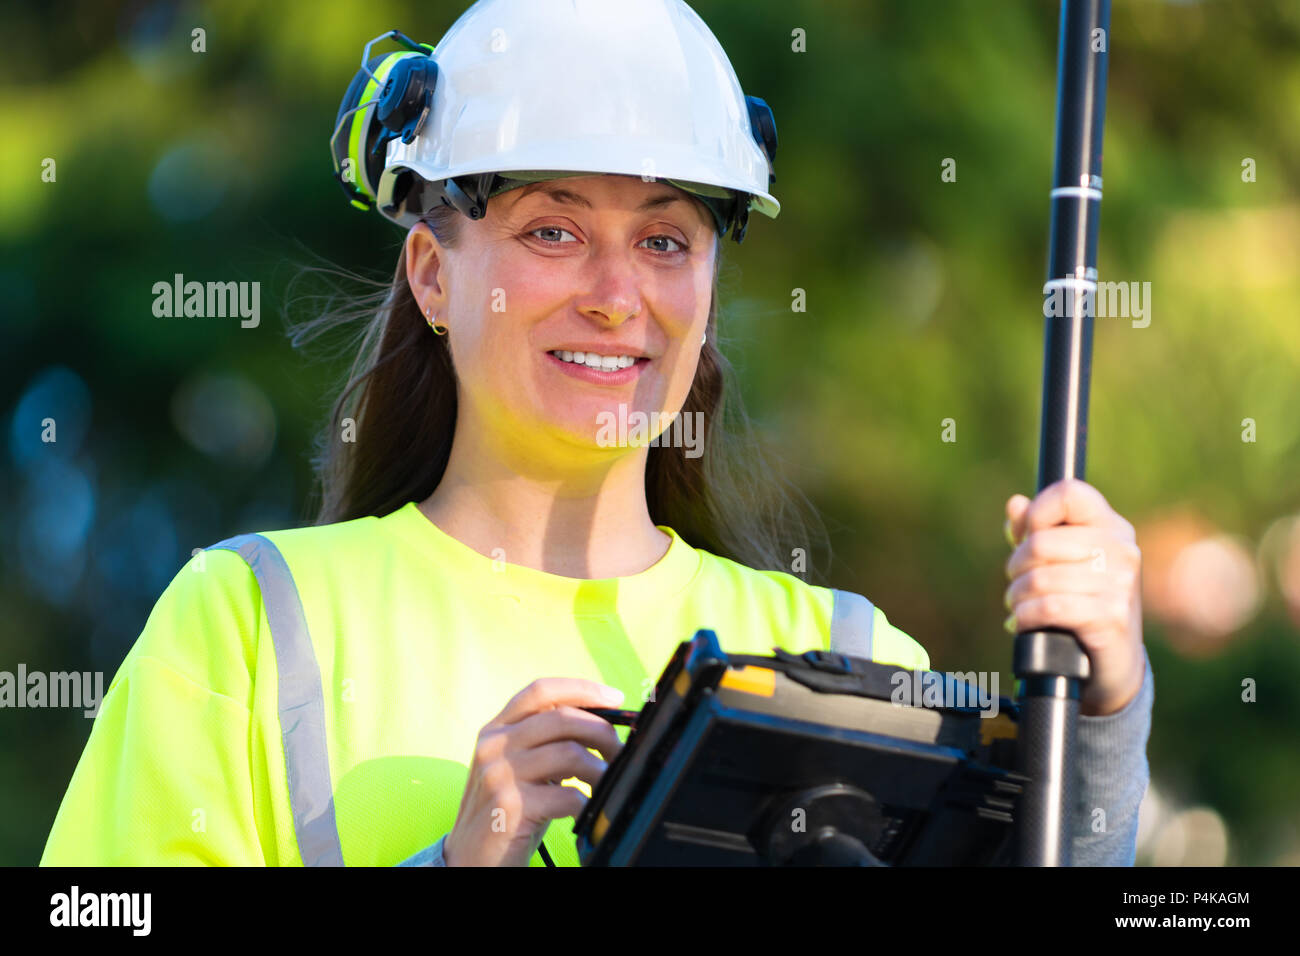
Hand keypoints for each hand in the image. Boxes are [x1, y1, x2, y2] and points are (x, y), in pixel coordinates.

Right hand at [443, 678, 624, 865]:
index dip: (582, 689)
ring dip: (600, 769)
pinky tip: (587, 810)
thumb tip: (601, 726)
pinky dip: (586, 802)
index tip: (614, 698)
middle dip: (602, 731)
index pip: (541, 690)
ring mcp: (499, 774)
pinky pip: (566, 795)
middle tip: (619, 752)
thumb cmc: (507, 813)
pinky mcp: (509, 805)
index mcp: (496, 730)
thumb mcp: (519, 769)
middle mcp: (494, 745)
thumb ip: (546, 744)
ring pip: (569, 753)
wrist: (468, 859)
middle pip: (562, 717)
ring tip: (607, 784)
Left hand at [1003, 478, 1145, 716]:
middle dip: (1016, 566)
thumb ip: (1037, 531)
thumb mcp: (1062, 563)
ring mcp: (1121, 584)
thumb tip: (1015, 505)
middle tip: (1016, 585)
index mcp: (1112, 526)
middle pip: (1041, 541)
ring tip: (1018, 605)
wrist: (1112, 664)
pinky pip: (1048, 607)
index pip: (1070, 493)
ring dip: (1017, 596)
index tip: (1026, 536)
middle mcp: (1122, 550)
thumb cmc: (1082, 604)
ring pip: (1039, 578)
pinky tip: (1020, 623)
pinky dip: (1024, 617)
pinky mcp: (1111, 617)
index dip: (1036, 512)